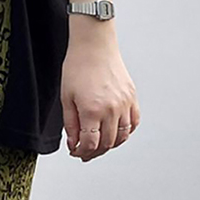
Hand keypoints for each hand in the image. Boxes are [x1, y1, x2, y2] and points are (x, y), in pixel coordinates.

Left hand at [60, 20, 139, 161]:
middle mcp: (112, 109)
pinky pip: (133, 123)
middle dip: (94, 152)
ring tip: (98, 145)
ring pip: (121, 137)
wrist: (94, 46)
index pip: (90, 144)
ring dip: (110, 145)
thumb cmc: (78, 67)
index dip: (81, 152)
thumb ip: (70, 124)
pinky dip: (125, 133)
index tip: (75, 152)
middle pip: (107, 144)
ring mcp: (125, 104)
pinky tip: (114, 133)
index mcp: (92, 110)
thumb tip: (73, 143)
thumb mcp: (66, 98)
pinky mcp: (132, 97)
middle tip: (84, 153)